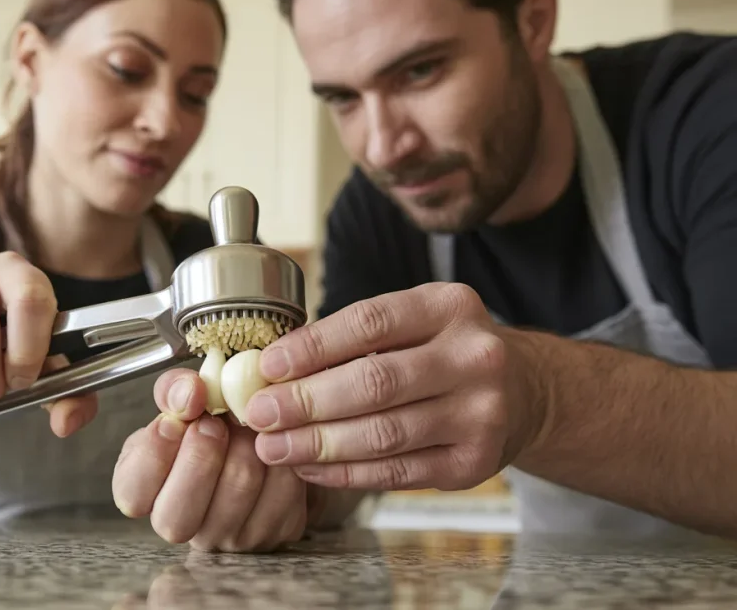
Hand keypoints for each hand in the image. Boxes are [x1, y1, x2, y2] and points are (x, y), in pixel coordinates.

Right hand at [111, 369, 306, 552]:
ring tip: (246, 424)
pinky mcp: (272, 531)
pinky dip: (280, 455)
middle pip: (179, 512)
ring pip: (237, 491)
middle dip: (201, 454)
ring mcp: (226, 537)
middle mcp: (180, 525)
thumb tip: (190, 393)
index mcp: (143, 492)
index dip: (153, 455)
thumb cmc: (208, 423)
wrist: (255, 439)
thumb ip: (174, 390)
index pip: (132, 494)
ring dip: (246, 445)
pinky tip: (271, 441)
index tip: (174, 421)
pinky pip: (281, 491)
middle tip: (215, 422)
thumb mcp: (181, 401)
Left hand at [241, 282, 543, 490]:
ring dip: (318, 444)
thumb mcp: (411, 323)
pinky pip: (397, 473)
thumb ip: (350, 338)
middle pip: (375, 383)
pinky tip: (310, 467)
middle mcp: (474, 357)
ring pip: (383, 435)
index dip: (313, 346)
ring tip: (273, 447)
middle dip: (306, 401)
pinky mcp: (475, 463)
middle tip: (260, 414)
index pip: (370, 322)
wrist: (519, 392)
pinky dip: (346, 473)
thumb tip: (271, 368)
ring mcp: (481, 413)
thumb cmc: (441, 351)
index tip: (268, 365)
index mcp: (450, 306)